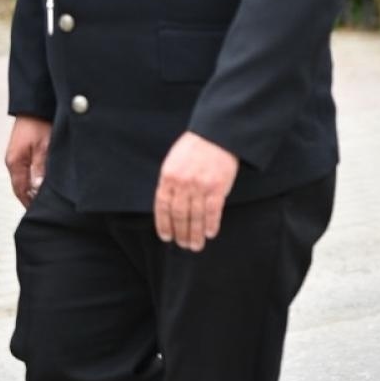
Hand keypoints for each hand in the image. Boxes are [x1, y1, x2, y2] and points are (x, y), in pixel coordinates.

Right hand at [5, 115, 50, 207]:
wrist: (34, 106)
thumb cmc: (40, 123)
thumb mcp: (44, 146)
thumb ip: (41, 168)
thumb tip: (37, 189)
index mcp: (15, 163)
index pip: (21, 191)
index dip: (30, 204)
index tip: (40, 214)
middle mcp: (13, 162)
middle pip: (21, 188)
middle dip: (31, 200)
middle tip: (45, 211)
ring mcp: (16, 158)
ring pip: (24, 180)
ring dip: (33, 190)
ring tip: (46, 202)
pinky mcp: (22, 153)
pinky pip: (27, 172)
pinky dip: (34, 181)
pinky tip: (43, 185)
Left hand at [154, 132, 240, 251]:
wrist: (216, 134)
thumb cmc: (195, 147)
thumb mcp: (174, 161)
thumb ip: (170, 182)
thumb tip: (168, 205)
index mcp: (168, 177)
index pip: (162, 207)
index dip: (163, 224)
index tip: (167, 237)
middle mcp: (182, 184)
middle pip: (179, 215)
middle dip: (180, 233)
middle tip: (183, 245)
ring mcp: (200, 186)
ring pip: (195, 217)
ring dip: (195, 234)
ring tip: (195, 246)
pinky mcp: (217, 187)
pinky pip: (213, 211)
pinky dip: (210, 224)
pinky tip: (210, 234)